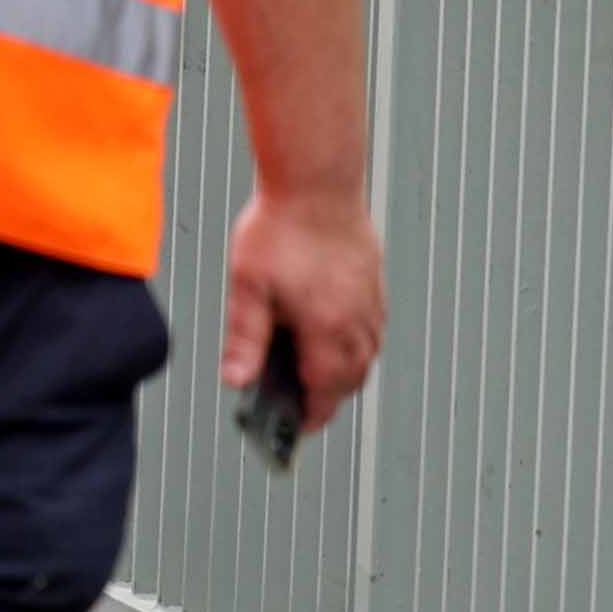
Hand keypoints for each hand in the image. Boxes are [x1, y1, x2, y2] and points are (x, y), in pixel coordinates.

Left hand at [223, 182, 385, 432]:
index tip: (300, 428)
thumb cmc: (280, 229)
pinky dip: (357, 344)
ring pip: (368, 354)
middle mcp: (358, 320)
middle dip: (331, 397)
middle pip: (352, 377)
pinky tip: (334, 335)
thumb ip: (245, 338)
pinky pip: (373, 329)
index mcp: (327, 328)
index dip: (313, 413)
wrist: (317, 183)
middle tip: (304, 405)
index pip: (326, 389)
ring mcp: (371, 301)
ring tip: (316, 375)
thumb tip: (237, 381)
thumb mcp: (248, 288)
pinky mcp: (375, 282)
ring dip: (346, 372)